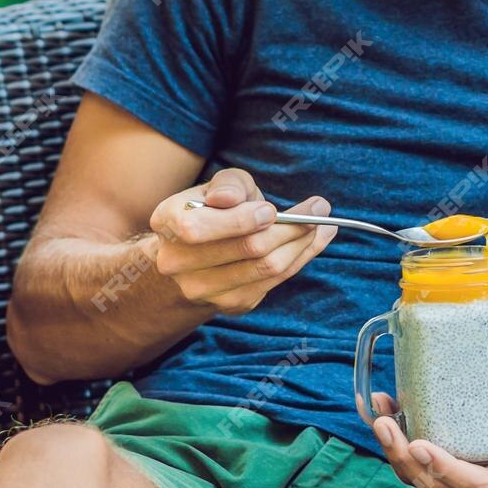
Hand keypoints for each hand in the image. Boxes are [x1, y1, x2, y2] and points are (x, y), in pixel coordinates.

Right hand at [148, 169, 336, 315]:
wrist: (201, 252)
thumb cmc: (215, 208)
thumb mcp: (222, 184)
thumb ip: (229, 184)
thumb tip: (231, 199)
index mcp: (167, 222)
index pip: (200, 228)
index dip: (241, 220)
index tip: (272, 209)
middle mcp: (176, 261)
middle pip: (247, 248)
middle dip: (289, 227)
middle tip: (318, 209)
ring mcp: (201, 288)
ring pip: (267, 267)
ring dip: (302, 243)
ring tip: (320, 223)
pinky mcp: (230, 303)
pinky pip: (275, 281)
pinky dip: (300, 258)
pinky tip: (311, 241)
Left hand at [371, 322, 487, 487]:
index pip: (477, 483)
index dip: (445, 469)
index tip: (418, 444)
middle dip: (407, 460)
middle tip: (385, 425)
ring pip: (425, 484)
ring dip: (397, 456)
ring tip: (380, 420)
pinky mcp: (452, 484)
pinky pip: (420, 475)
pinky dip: (400, 452)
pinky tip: (385, 419)